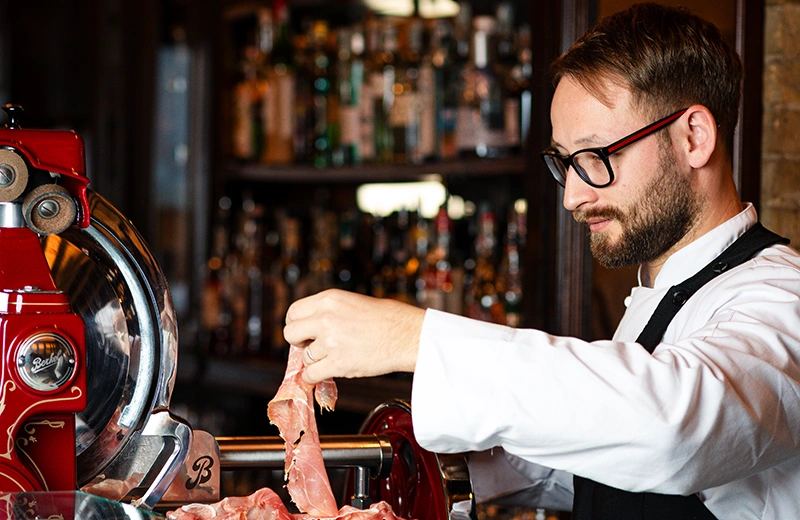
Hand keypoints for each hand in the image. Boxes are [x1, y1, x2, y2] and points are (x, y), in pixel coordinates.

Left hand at [284, 289, 425, 384]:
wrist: (409, 335)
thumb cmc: (389, 318)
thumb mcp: (354, 302)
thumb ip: (330, 311)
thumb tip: (312, 329)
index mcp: (329, 299)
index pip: (294, 312)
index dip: (296, 324)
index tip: (304, 333)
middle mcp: (326, 318)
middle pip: (290, 333)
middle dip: (298, 343)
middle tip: (311, 347)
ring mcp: (331, 341)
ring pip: (304, 357)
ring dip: (314, 361)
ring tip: (330, 360)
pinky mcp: (338, 363)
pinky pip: (311, 375)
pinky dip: (315, 378)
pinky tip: (325, 374)